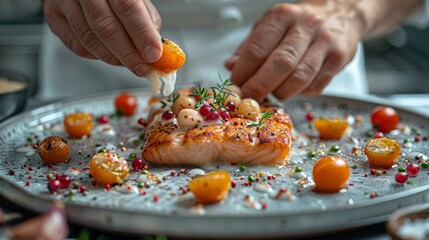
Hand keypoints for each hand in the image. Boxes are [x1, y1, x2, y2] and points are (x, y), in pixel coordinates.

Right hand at [43, 0, 161, 75]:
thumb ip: (146, 19)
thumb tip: (156, 48)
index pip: (127, 8)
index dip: (142, 34)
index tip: (153, 55)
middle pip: (106, 28)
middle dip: (128, 54)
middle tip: (143, 68)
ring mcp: (63, 1)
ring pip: (89, 40)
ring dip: (114, 58)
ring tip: (130, 63)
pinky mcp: (53, 15)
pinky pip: (77, 46)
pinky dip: (97, 56)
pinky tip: (110, 55)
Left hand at [225, 1, 364, 101]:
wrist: (341, 12)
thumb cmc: (300, 23)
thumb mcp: (270, 25)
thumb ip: (249, 47)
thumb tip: (230, 67)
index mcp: (282, 16)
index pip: (257, 49)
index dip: (243, 73)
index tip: (235, 89)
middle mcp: (305, 26)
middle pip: (279, 64)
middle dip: (260, 88)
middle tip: (249, 101)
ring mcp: (324, 42)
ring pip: (299, 78)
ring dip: (281, 93)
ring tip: (272, 96)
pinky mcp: (339, 58)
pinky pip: (316, 85)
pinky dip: (301, 93)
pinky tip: (294, 89)